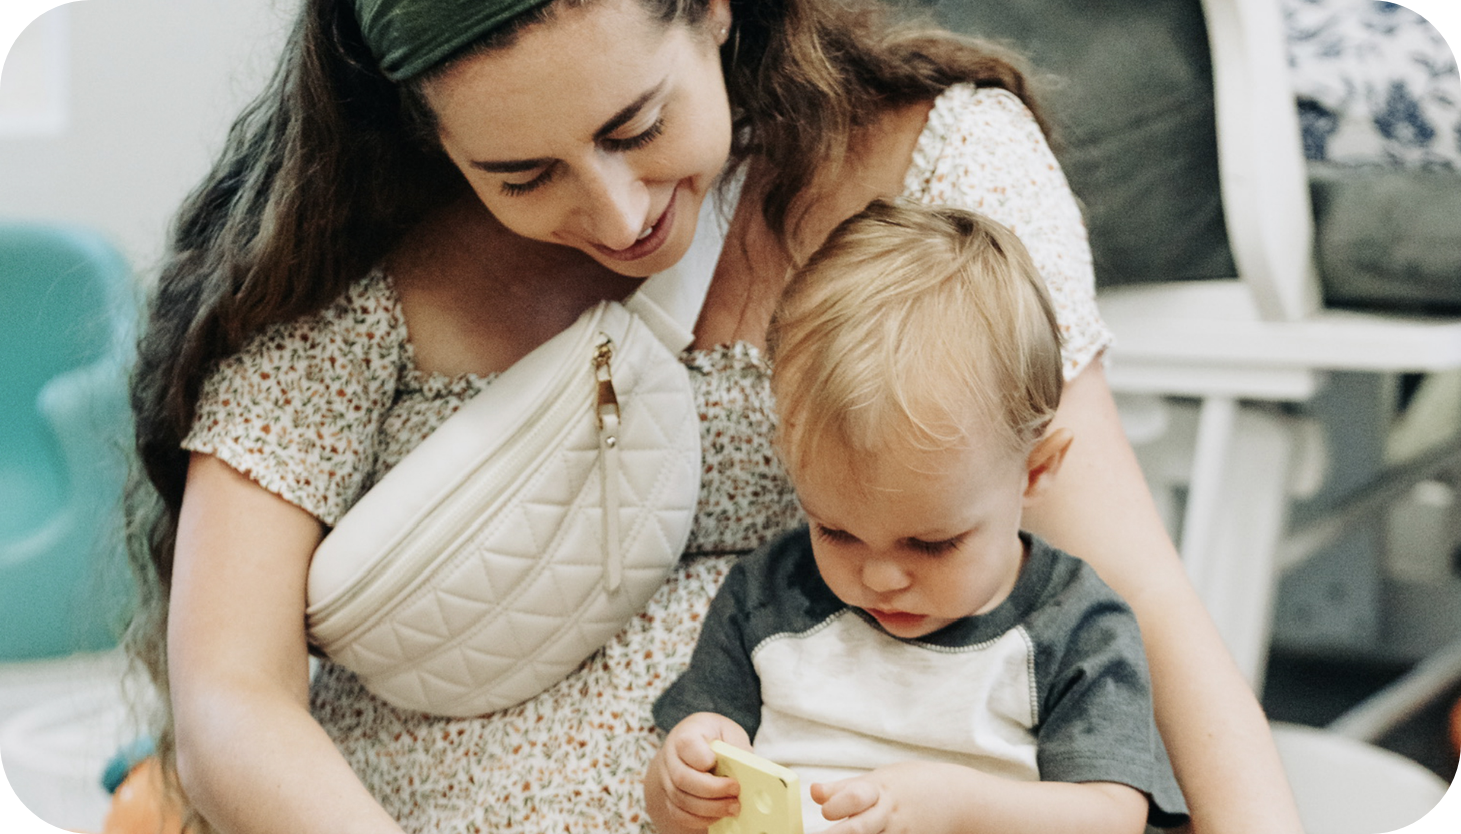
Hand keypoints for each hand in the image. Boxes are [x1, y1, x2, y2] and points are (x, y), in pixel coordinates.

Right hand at [645, 713, 751, 833]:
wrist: (692, 746)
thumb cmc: (716, 737)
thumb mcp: (730, 733)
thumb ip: (738, 748)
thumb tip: (752, 769)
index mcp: (687, 733)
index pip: (687, 744)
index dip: (703, 758)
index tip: (719, 764)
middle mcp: (671, 756)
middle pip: (682, 778)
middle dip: (713, 790)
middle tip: (736, 792)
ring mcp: (666, 779)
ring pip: (680, 800)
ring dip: (710, 808)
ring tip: (733, 807)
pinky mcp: (669, 798)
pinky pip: (679, 814)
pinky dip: (701, 819)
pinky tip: (718, 815)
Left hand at [811, 762, 960, 833]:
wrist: (957, 799)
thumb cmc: (910, 785)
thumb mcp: (879, 779)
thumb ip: (843, 788)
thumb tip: (813, 791)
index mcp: (878, 791)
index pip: (856, 796)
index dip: (837, 803)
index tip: (824, 810)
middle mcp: (888, 815)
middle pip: (859, 828)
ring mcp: (899, 833)